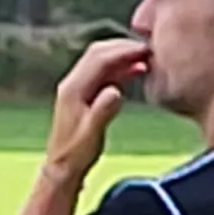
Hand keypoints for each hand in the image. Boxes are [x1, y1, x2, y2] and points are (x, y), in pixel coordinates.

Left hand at [47, 35, 151, 179]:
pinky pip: (104, 73)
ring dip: (123, 56)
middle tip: (149, 49)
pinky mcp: (85, 94)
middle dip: (123, 48)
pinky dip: (121, 68)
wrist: (64, 166)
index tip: (146, 49)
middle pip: (99, 53)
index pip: (99, 59)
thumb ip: (103, 111)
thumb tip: (115, 90)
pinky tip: (138, 70)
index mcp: (73, 89)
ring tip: (147, 57)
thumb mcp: (92, 134)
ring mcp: (78, 87)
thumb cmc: (77, 153)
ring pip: (102, 61)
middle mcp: (73, 83)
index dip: (123, 51)